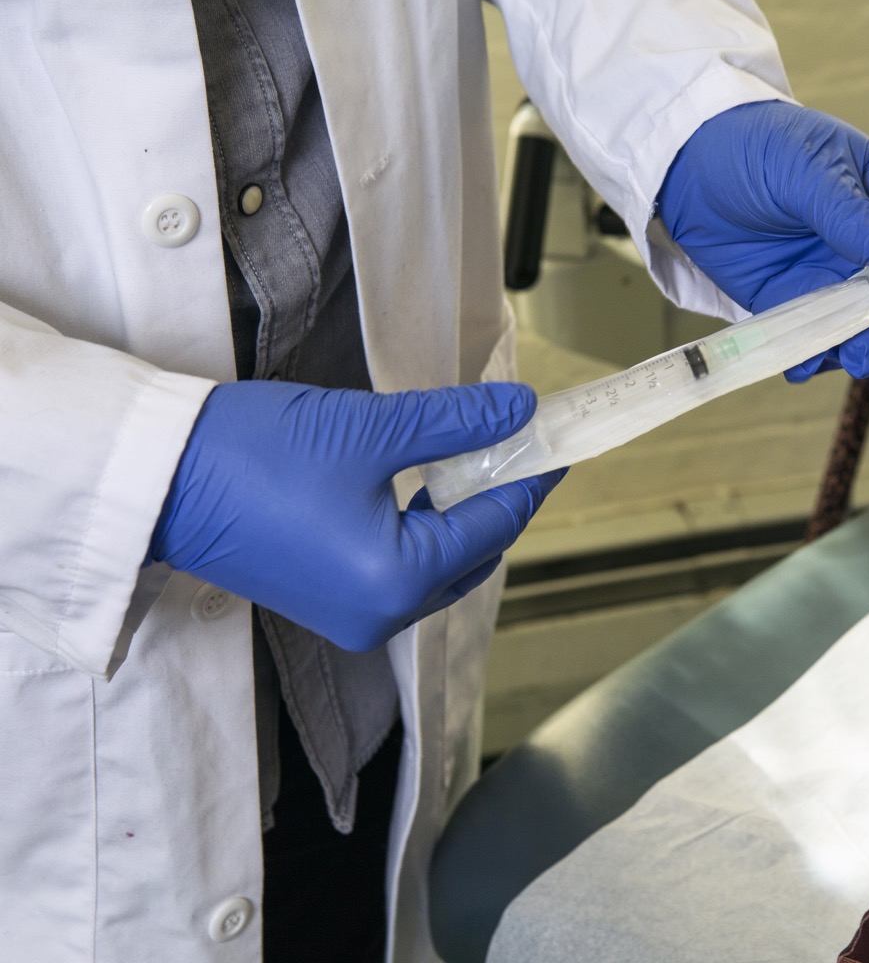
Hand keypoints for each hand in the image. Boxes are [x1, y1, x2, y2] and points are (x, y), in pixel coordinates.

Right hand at [149, 380, 562, 651]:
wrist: (156, 476)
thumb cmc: (254, 456)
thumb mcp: (370, 430)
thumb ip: (455, 423)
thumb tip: (519, 411)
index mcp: (397, 583)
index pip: (493, 526)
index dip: (529, 478)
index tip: (554, 442)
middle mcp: (378, 615)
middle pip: (470, 554)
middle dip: (497, 498)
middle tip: (514, 441)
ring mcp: (349, 615)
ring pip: (436, 564)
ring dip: (458, 513)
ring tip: (472, 453)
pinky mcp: (323, 600)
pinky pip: (398, 570)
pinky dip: (421, 529)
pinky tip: (425, 482)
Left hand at [657, 100, 868, 379]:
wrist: (691, 168)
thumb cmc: (754, 146)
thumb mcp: (802, 167)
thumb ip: (846, 210)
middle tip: (861, 346)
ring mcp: (843, 275)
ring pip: (868, 324)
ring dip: (851, 347)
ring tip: (824, 358)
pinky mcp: (806, 301)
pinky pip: (823, 338)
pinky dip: (814, 354)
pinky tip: (798, 362)